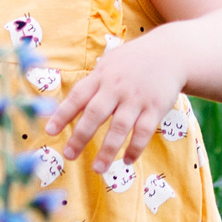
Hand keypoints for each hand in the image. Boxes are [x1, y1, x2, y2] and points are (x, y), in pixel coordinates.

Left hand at [45, 33, 186, 169]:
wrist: (170, 52)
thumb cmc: (133, 61)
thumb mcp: (109, 64)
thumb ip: (92, 84)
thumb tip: (69, 106)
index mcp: (101, 76)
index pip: (78, 96)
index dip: (63, 114)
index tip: (50, 131)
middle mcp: (117, 87)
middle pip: (95, 114)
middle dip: (80, 136)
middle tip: (69, 155)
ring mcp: (137, 98)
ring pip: (120, 127)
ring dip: (108, 150)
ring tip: (97, 168)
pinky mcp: (156, 107)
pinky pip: (144, 132)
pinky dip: (135, 148)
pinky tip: (126, 160)